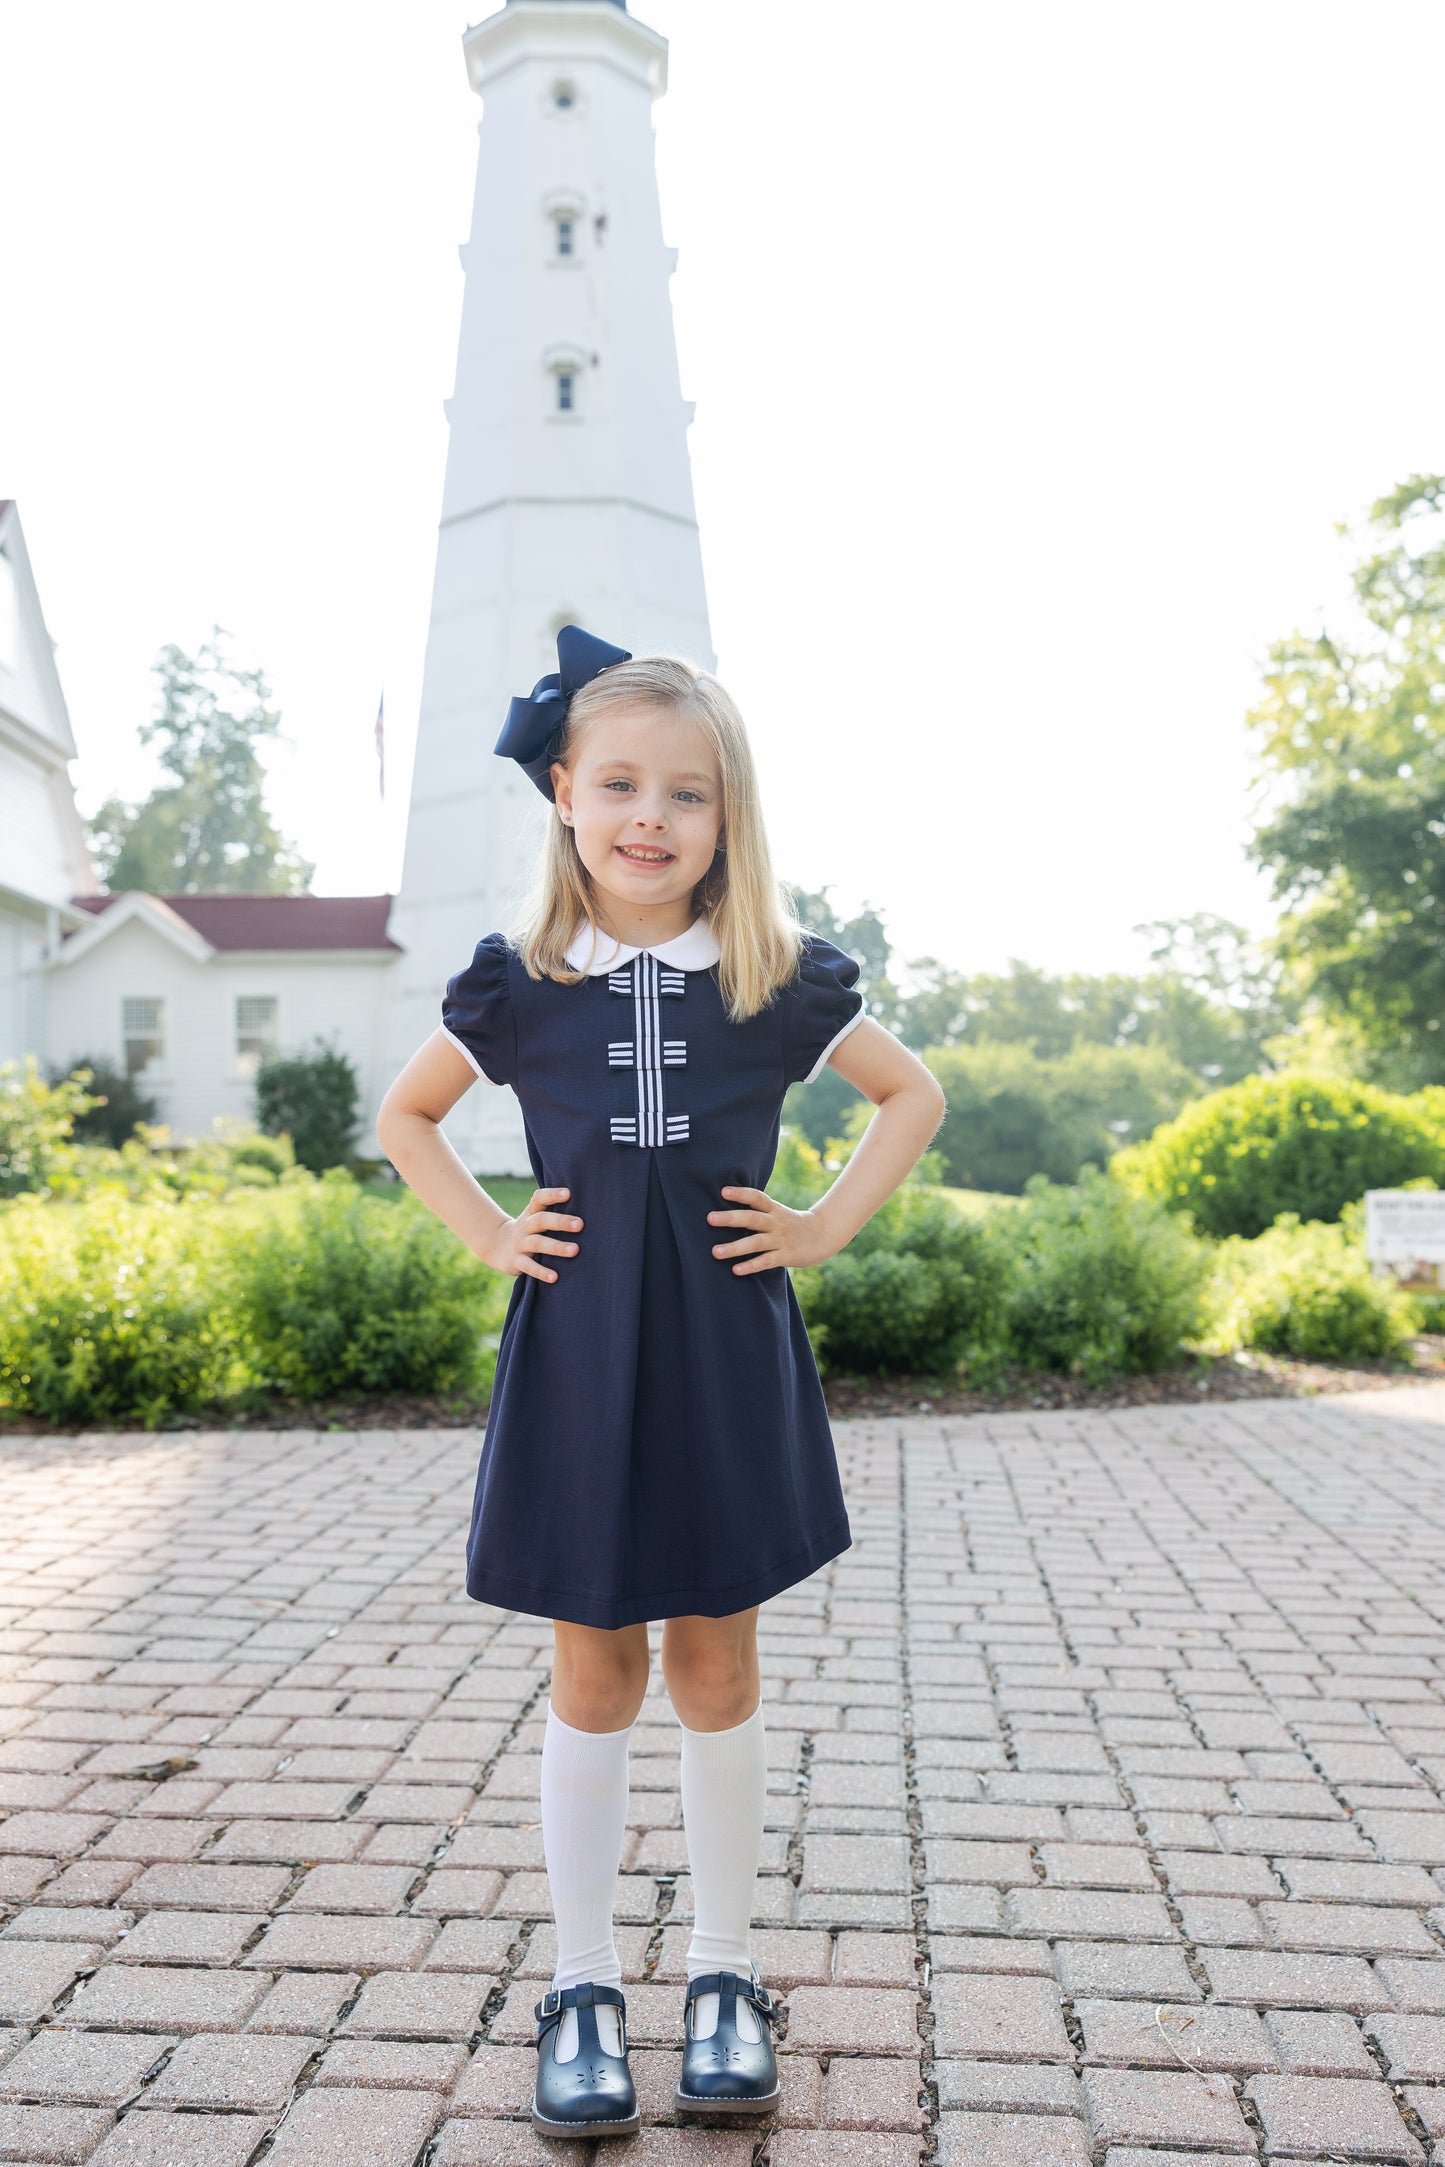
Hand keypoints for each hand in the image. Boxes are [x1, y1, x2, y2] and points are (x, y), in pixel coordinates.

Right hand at [476, 1186, 581, 1283]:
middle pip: (541, 1220)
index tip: (568, 1193)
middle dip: (560, 1221)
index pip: (539, 1199)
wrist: (496, 1245)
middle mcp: (526, 1226)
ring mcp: (520, 1244)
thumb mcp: (536, 1218)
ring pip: (538, 1243)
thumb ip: (554, 1212)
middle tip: (580, 1224)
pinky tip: (555, 1277)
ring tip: (574, 1250)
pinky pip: (529, 1266)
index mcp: (532, 1213)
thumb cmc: (529, 1229)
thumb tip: (590, 1209)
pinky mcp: (516, 1261)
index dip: (552, 1195)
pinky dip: (541, 1272)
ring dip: (556, 1247)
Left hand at [707, 1186, 837, 1274]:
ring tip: (715, 1252)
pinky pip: (766, 1261)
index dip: (741, 1193)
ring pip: (756, 1242)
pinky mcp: (786, 1256)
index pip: (757, 1197)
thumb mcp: (779, 1213)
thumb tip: (728, 1210)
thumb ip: (759, 1211)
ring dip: (734, 1247)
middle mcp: (776, 1223)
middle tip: (710, 1218)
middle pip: (752, 1218)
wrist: (824, 1235)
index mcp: (774, 1209)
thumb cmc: (794, 1224)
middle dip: (730, 1218)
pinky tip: (735, 1270)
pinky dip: (750, 1266)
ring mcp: (781, 1239)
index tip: (723, 1191)